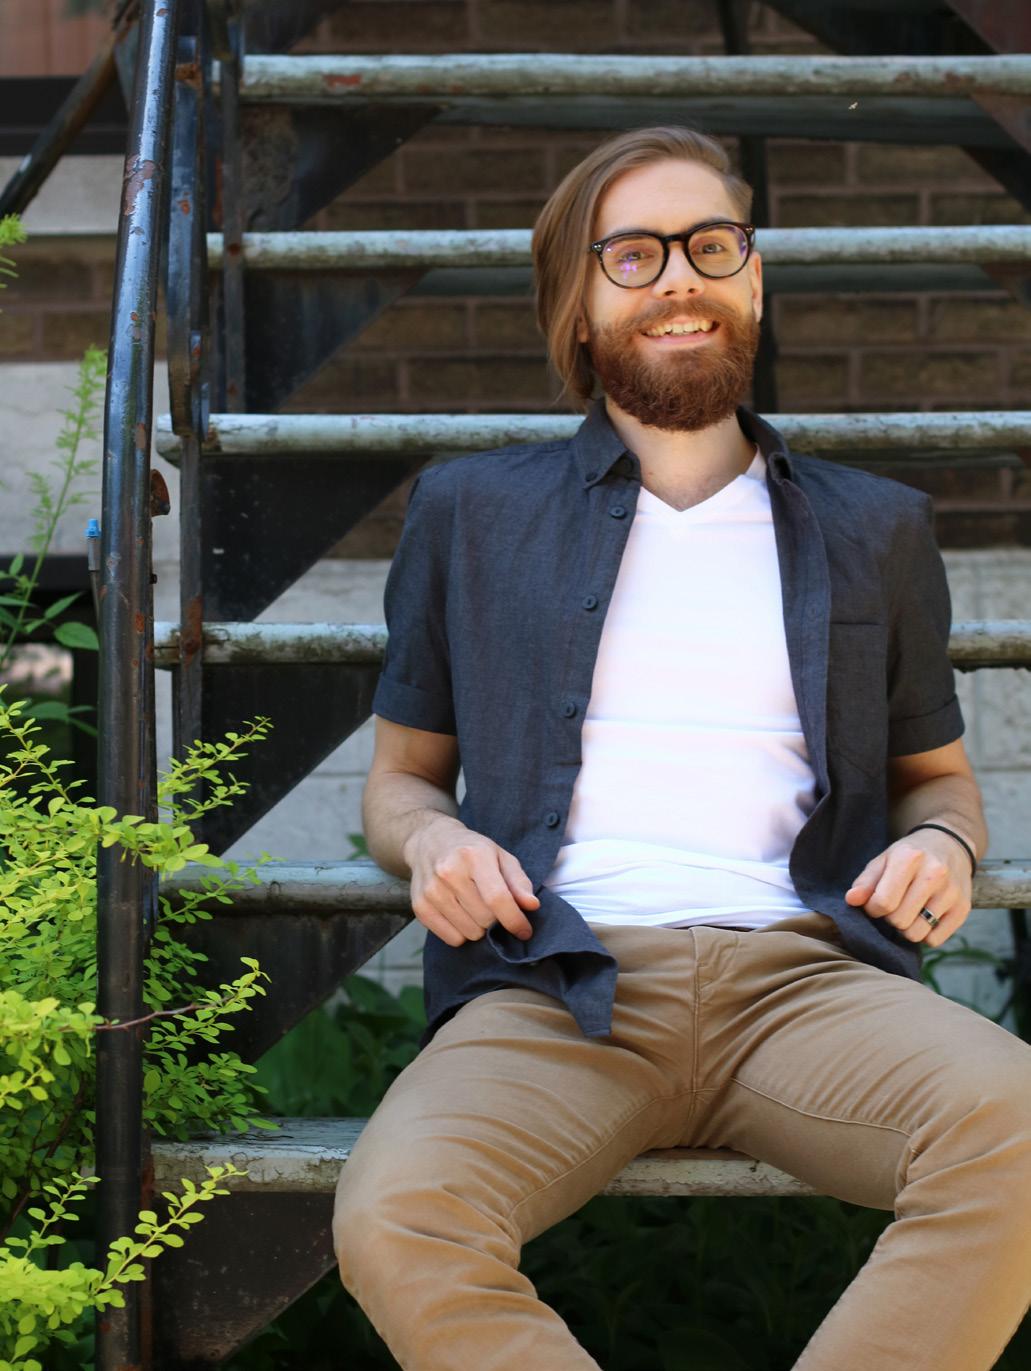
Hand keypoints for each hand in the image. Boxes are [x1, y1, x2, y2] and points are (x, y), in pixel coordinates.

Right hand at [403, 815, 538, 947]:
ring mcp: (432, 890)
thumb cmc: (472, 851)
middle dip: (496, 920)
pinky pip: (452, 938)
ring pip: (470, 932)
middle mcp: (449, 872)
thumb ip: (519, 881)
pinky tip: (460, 914)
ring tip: (474, 907)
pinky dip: (462, 933)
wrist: (430, 842)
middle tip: (492, 907)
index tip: (525, 931)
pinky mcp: (420, 906)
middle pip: (485, 919)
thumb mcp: (500, 856)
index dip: (514, 920)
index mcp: (474, 856)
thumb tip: (532, 905)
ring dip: (479, 927)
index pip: (497, 898)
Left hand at [844, 830, 972, 946]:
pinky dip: (925, 934)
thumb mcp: (884, 860)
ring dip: (907, 928)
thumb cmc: (910, 856)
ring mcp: (951, 892)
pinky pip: (934, 940)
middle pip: (899, 921)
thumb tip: (851, 900)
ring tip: (909, 911)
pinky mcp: (963, 908)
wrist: (950, 845)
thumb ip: (865, 882)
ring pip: (916, 934)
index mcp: (909, 858)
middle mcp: (935, 874)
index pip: (883, 902)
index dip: (872, 909)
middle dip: (890, 918)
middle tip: (895, 905)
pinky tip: (925, 917)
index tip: (875, 903)